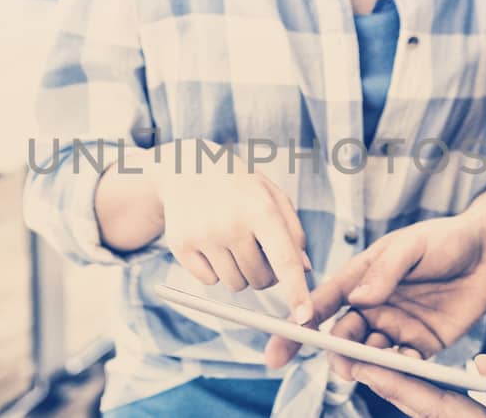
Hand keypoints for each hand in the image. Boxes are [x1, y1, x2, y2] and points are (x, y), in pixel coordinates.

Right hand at [146, 142, 315, 317]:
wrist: (187, 168)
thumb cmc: (239, 186)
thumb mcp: (272, 196)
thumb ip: (293, 232)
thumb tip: (304, 270)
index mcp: (261, 209)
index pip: (284, 260)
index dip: (297, 291)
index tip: (304, 317)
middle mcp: (231, 224)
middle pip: (260, 280)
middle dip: (265, 274)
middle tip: (257, 250)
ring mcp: (203, 235)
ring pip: (235, 285)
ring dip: (240, 273)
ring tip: (234, 243)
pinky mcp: (181, 245)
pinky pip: (209, 282)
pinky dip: (215, 271)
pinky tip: (212, 244)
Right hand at [264, 214, 485, 370]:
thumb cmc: (444, 240)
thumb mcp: (411, 246)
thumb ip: (385, 271)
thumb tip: (357, 299)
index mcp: (361, 279)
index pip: (322, 302)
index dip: (299, 322)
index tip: (281, 341)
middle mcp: (373, 306)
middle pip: (341, 334)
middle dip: (334, 350)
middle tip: (339, 360)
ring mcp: (396, 327)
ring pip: (369, 353)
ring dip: (363, 362)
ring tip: (364, 367)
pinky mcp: (422, 344)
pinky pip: (404, 363)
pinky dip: (398, 369)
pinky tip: (400, 366)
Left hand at [353, 354, 485, 417]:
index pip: (444, 413)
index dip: (405, 388)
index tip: (368, 365)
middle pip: (434, 412)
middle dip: (395, 384)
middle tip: (352, 353)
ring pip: (450, 412)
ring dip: (417, 388)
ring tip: (378, 357)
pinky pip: (474, 411)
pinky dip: (456, 394)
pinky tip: (461, 373)